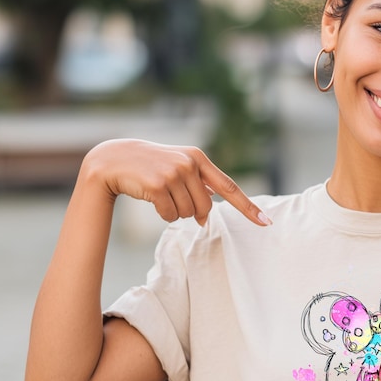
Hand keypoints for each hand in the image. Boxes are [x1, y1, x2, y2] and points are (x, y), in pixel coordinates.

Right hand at [82, 139, 270, 226]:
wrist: (114, 159)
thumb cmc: (150, 166)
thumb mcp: (178, 167)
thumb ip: (198, 185)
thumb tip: (205, 214)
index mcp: (199, 158)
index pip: (229, 186)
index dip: (248, 206)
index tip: (266, 222)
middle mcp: (189, 163)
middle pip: (206, 208)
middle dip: (193, 212)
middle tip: (173, 198)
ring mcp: (174, 173)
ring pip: (188, 214)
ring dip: (175, 212)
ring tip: (160, 194)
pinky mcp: (158, 185)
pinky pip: (170, 216)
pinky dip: (163, 214)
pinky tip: (151, 199)